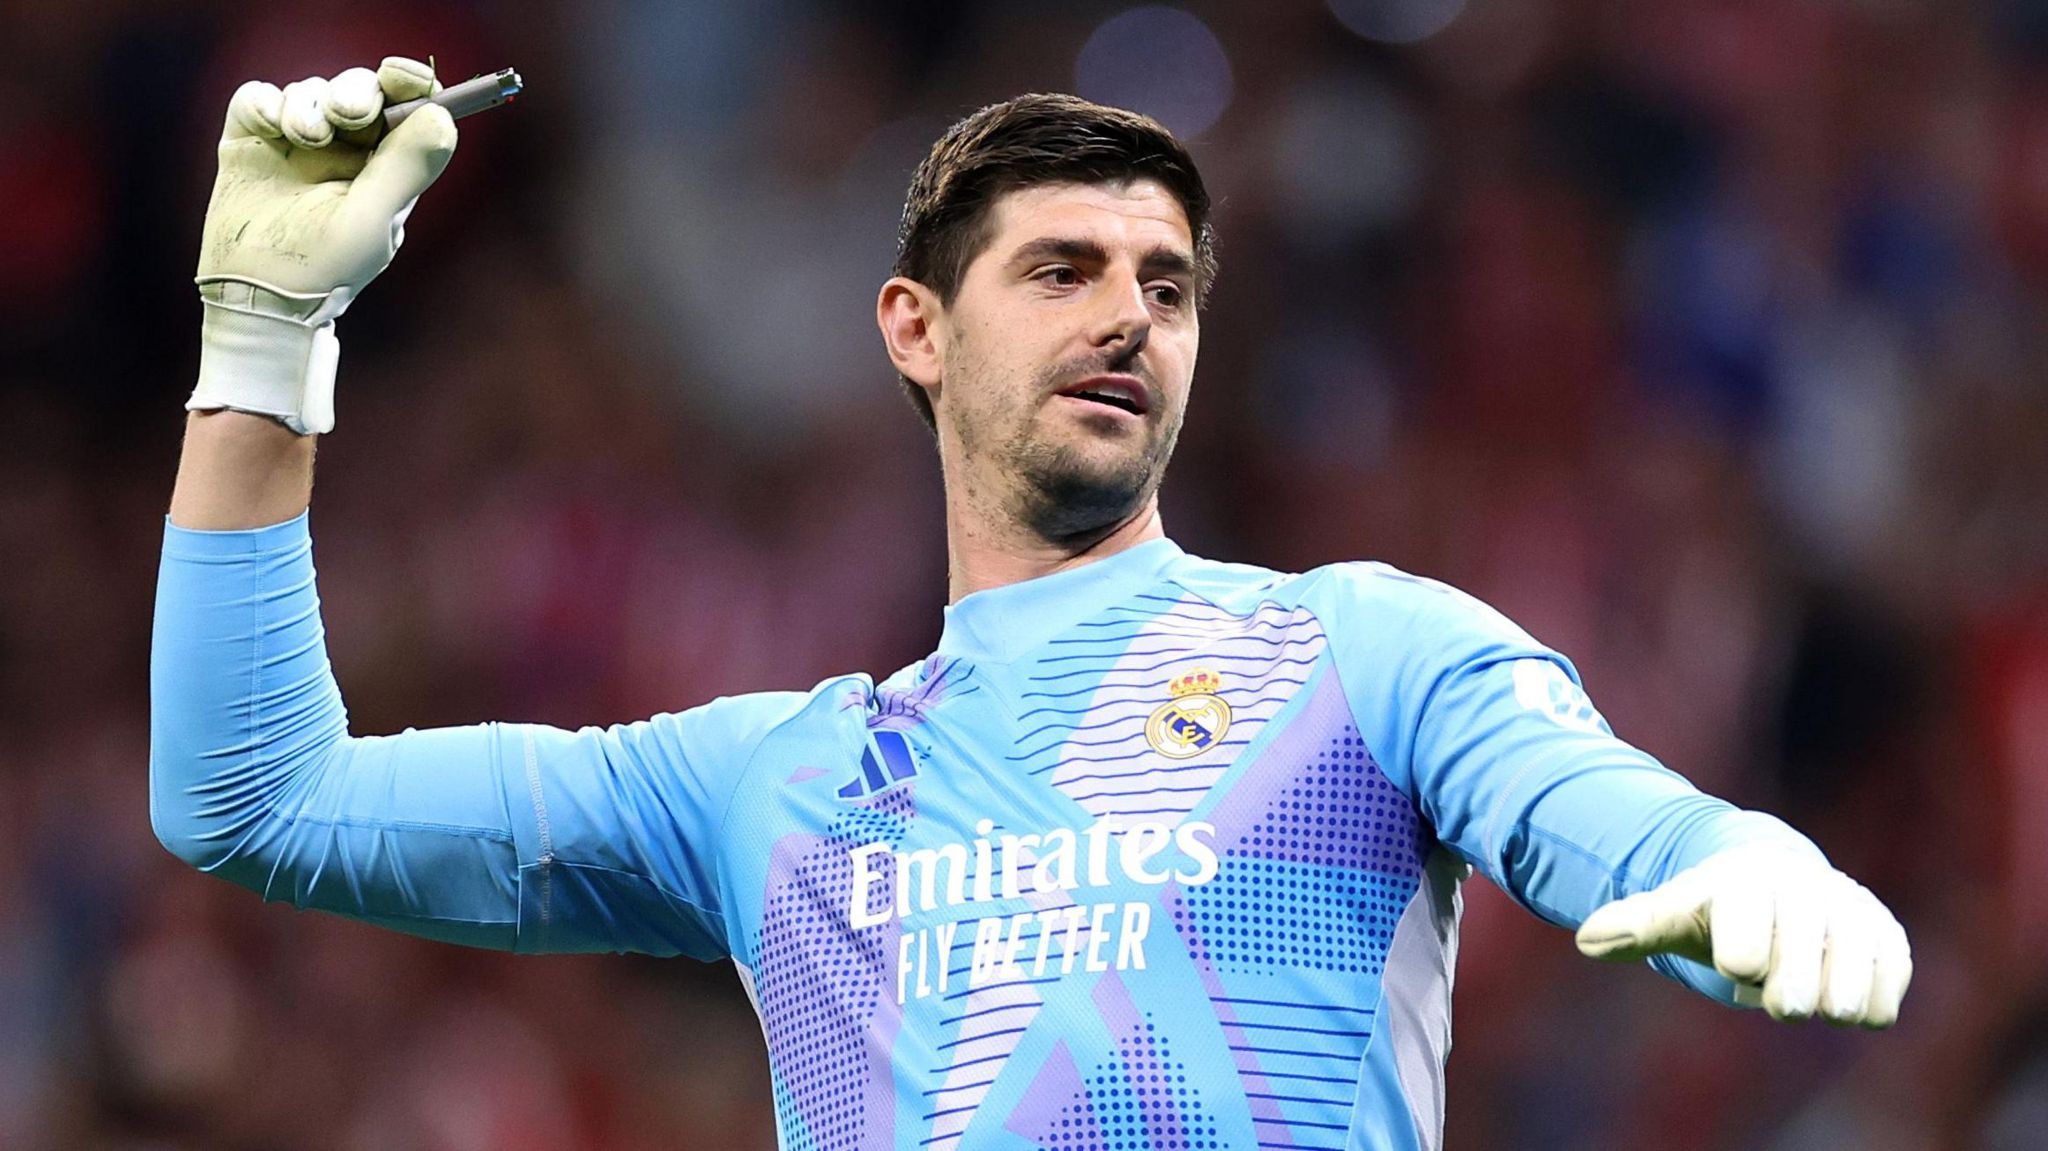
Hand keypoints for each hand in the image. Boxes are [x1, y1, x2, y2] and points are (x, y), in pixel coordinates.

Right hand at [188, 58, 458, 434]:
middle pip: (359, 88)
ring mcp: (297, 140)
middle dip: (355, 91)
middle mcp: (346, 147)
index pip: (407, 107)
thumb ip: (407, 167)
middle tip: (349, 115)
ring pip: (310, 89)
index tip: (405, 75)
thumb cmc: (328, 268)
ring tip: (304, 137)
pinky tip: (271, 128)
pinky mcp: (251, 139)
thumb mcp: (374, 220)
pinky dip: (264, 102)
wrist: (261, 294)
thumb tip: (441, 116)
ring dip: (308, 105)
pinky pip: (258, 96)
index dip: (410, 82)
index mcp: (387, 164)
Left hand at [1574, 844, 1911, 1026]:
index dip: (1742, 960)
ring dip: (1830, 1002)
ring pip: (1852, 986)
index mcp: (1748, 883)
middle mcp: (1806, 889)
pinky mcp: (1888, 937)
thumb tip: (1586, 939)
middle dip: (1787, 993)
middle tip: (1779, 999)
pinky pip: (1888, 993)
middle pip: (1800, 972)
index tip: (1735, 964)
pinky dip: (1869, 1004)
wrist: (1779, 883)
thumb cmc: (1719, 907)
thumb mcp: (1674, 912)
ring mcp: (1853, 912)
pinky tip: (1845, 994)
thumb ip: (1633, 926)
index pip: (1747, 945)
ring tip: (1813, 993)